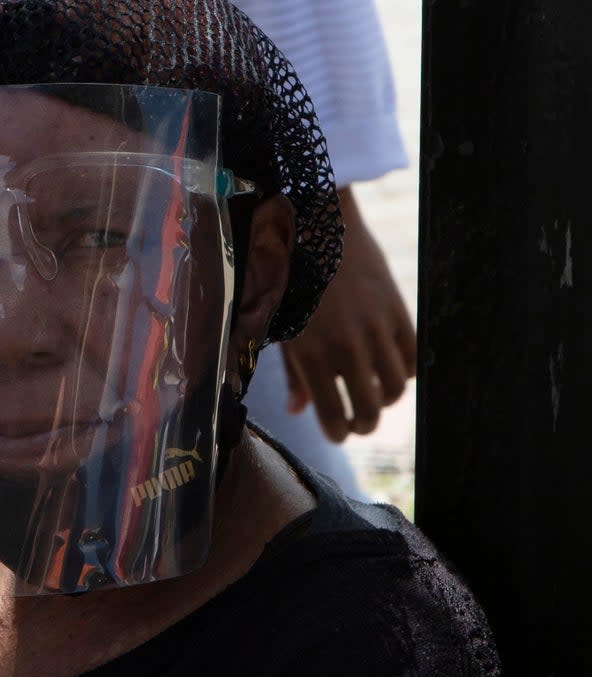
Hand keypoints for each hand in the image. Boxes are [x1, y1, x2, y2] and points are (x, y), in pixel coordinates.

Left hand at [280, 187, 416, 441]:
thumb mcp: (280, 327)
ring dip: (386, 399)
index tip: (338, 434)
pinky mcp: (397, 310)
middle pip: (369, 410)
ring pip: (396, 388)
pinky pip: (412, 357)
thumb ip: (292, 372)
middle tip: (359, 422)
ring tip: (374, 395)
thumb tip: (297, 410)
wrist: (317, 226)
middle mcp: (346, 347)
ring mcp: (375, 330)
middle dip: (364, 424)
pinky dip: (406, 370)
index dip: (338, 433)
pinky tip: (391, 367)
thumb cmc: (288, 279)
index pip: (333, 415)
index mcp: (310, 355)